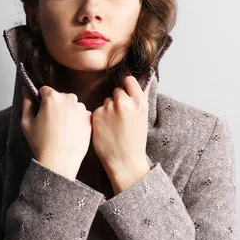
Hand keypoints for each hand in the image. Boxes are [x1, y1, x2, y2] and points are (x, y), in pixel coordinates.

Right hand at [21, 85, 91, 180]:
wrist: (59, 161)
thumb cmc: (42, 144)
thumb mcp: (26, 122)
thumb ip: (26, 102)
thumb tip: (26, 90)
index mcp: (52, 97)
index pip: (45, 90)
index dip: (41, 100)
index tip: (41, 110)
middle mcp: (69, 99)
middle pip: (60, 97)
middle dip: (55, 106)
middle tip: (50, 123)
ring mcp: (81, 108)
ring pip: (71, 105)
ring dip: (67, 112)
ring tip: (61, 129)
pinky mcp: (89, 118)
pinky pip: (81, 114)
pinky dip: (76, 120)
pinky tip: (70, 132)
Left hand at [91, 75, 152, 189]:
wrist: (125, 161)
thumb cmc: (135, 140)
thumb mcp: (143, 117)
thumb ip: (139, 98)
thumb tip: (143, 77)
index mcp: (139, 102)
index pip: (129, 80)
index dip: (126, 86)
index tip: (126, 92)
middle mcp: (124, 102)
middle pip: (116, 91)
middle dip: (117, 100)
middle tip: (121, 117)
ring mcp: (109, 108)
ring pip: (106, 101)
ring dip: (108, 109)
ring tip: (114, 126)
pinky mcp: (96, 115)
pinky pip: (98, 110)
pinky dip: (100, 118)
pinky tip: (106, 130)